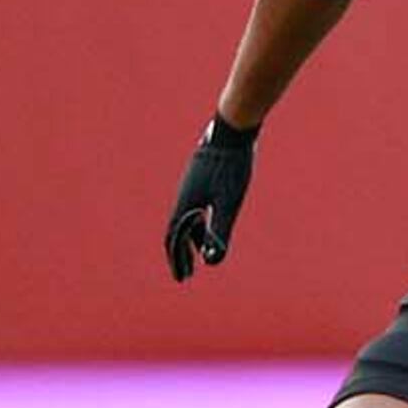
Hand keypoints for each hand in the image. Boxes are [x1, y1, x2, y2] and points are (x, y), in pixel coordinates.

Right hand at [164, 117, 258, 280]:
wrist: (233, 130)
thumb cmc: (232, 167)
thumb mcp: (229, 202)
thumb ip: (220, 230)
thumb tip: (213, 260)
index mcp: (186, 204)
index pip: (175, 239)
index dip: (178, 260)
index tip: (183, 278)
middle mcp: (184, 195)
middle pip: (178, 231)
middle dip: (182, 254)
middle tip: (188, 273)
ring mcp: (191, 185)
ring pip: (187, 218)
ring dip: (192, 238)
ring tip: (203, 253)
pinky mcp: (202, 177)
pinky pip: (195, 206)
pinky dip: (199, 221)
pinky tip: (209, 221)